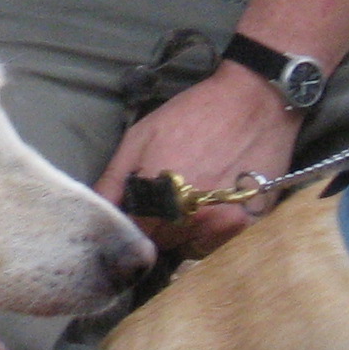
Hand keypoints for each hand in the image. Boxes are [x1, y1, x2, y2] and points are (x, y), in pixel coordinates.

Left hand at [97, 66, 303, 257]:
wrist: (253, 102)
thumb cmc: (191, 115)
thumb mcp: (140, 137)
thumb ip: (114, 180)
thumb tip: (95, 210)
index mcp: (158, 196)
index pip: (133, 236)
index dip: (131, 224)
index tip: (136, 211)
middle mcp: (191, 217)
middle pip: (160, 244)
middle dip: (156, 227)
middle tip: (165, 199)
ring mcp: (223, 225)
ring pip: (189, 248)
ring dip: (183, 232)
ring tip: (189, 200)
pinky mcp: (249, 225)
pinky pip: (218, 246)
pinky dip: (211, 232)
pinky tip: (212, 204)